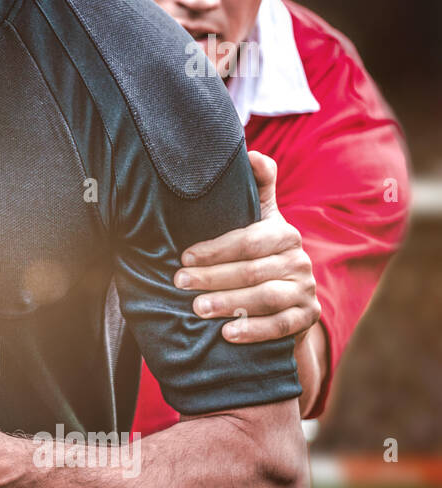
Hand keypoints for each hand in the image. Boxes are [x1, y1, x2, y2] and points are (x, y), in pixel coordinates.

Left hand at [175, 151, 320, 343]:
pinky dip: (254, 330)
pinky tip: (227, 334)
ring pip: (266, 297)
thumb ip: (257, 186)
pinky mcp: (308, 317)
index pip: (248, 240)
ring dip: (230, 303)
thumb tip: (250, 153)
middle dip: (212, 277)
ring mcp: (305, 290)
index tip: (183, 256)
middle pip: (252, 270)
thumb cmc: (259, 250)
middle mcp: (299, 260)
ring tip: (197, 309)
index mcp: (284, 233)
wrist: (288, 295)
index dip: (215, 249)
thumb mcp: (259, 218)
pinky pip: (281, 326)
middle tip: (179, 282)